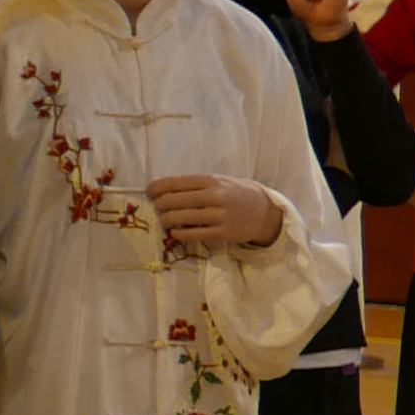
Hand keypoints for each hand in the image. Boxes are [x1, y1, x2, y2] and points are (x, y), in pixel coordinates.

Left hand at [150, 173, 285, 251]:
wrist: (266, 213)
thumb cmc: (238, 194)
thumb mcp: (221, 181)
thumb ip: (198, 185)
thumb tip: (166, 189)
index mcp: (212, 180)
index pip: (176, 182)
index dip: (158, 187)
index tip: (149, 191)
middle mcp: (214, 196)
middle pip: (173, 201)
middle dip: (160, 204)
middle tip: (157, 206)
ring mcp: (218, 215)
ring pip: (179, 218)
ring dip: (166, 220)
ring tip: (165, 220)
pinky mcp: (221, 233)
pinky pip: (192, 234)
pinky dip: (179, 233)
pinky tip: (175, 232)